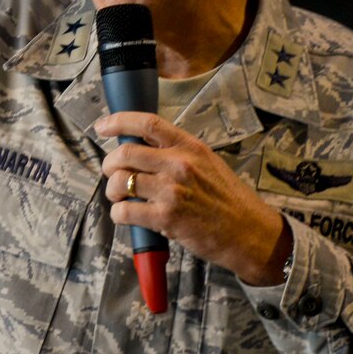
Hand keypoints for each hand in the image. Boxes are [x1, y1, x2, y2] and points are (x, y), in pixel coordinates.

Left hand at [95, 112, 292, 286]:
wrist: (250, 232)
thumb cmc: (227, 200)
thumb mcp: (208, 163)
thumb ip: (178, 153)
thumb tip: (141, 148)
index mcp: (190, 146)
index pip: (147, 123)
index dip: (118, 121)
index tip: (102, 126)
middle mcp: (179, 164)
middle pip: (124, 153)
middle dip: (109, 165)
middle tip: (112, 174)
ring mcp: (172, 191)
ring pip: (119, 182)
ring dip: (112, 191)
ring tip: (120, 198)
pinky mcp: (166, 217)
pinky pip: (124, 211)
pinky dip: (119, 214)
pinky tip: (127, 216)